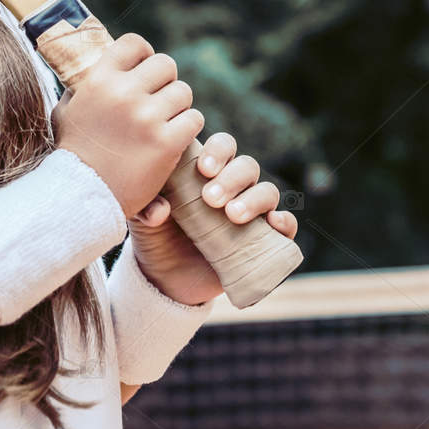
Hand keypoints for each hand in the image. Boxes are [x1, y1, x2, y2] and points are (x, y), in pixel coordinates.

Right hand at [51, 32, 205, 219]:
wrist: (81, 197)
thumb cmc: (72, 154)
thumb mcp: (65, 112)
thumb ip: (80, 87)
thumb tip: (92, 64)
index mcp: (98, 79)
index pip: (135, 43)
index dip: (144, 55)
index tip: (144, 71)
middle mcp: (123, 92)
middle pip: (166, 65)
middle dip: (165, 82)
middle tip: (158, 101)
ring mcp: (146, 117)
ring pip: (183, 92)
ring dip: (178, 106)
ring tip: (164, 122)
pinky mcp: (166, 142)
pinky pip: (194, 119)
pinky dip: (187, 128)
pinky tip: (173, 138)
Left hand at [127, 131, 298, 306]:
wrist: (166, 281)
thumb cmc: (156, 239)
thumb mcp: (142, 222)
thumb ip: (145, 209)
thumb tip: (160, 211)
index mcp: (207, 173)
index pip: (222, 147)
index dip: (219, 151)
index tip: (204, 170)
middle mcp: (234, 188)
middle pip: (247, 167)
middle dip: (233, 178)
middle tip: (211, 198)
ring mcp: (251, 213)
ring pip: (267, 192)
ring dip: (254, 199)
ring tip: (232, 216)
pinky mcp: (264, 241)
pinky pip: (286, 226)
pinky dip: (284, 221)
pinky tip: (273, 223)